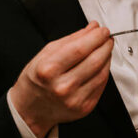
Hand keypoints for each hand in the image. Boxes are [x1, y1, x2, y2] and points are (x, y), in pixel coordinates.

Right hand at [9, 22, 113, 137]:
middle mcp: (62, 86)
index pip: (80, 49)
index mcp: (48, 70)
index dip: (96, 37)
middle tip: (107, 38)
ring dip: (107, 58)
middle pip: (94, 60)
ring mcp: (74, 99)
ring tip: (105, 50)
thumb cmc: (36, 80)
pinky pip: (101, 85)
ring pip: (101, 73)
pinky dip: (104, 72)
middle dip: (105, 45)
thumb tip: (92, 28)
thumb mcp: (45, 54)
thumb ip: (71, 40)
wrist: (30, 109)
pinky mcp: (84, 108)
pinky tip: (101, 65)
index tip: (102, 30)